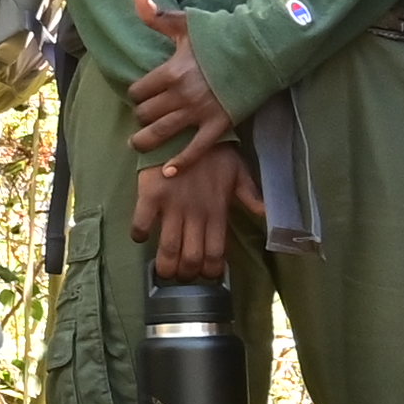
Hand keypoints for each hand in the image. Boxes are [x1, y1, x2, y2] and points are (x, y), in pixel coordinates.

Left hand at [124, 0, 238, 158]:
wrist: (258, 50)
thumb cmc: (219, 36)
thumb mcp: (185, 24)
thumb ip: (155, 15)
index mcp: (170, 71)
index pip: (137, 91)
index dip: (135, 94)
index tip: (138, 96)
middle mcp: (181, 95)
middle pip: (146, 114)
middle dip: (140, 116)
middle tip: (141, 118)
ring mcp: (200, 112)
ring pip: (162, 134)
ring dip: (146, 142)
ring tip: (138, 144)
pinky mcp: (219, 125)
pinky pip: (196, 149)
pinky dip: (180, 163)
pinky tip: (168, 172)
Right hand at [132, 139, 248, 282]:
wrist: (187, 126)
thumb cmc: (214, 151)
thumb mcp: (238, 171)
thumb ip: (249, 195)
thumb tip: (264, 214)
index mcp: (217, 211)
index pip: (215, 253)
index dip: (210, 271)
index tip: (205, 276)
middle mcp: (196, 214)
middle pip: (190, 258)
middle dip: (186, 274)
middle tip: (181, 276)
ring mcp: (172, 206)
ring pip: (167, 249)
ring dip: (165, 266)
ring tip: (163, 271)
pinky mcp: (151, 195)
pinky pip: (142, 223)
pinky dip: (140, 235)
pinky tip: (141, 237)